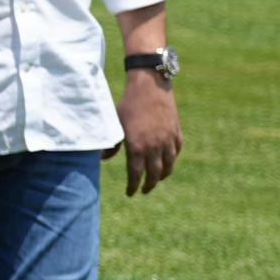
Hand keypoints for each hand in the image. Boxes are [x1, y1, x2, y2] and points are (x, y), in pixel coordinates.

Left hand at [120, 68, 182, 195]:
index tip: (130, 193)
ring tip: (158, 179)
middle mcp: (154, 146)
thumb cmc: (128, 104)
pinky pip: (176, 151)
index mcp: (136, 147)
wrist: (150, 86)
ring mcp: (167, 140)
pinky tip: (168, 161)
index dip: (133, 186)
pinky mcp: (176, 132)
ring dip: (163, 175)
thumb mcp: (116, 124)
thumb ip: (111, 144)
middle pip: (154, 174)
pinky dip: (172, 158)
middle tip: (144, 190)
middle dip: (149, 185)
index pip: (135, 175)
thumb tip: (102, 159)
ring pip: (168, 165)